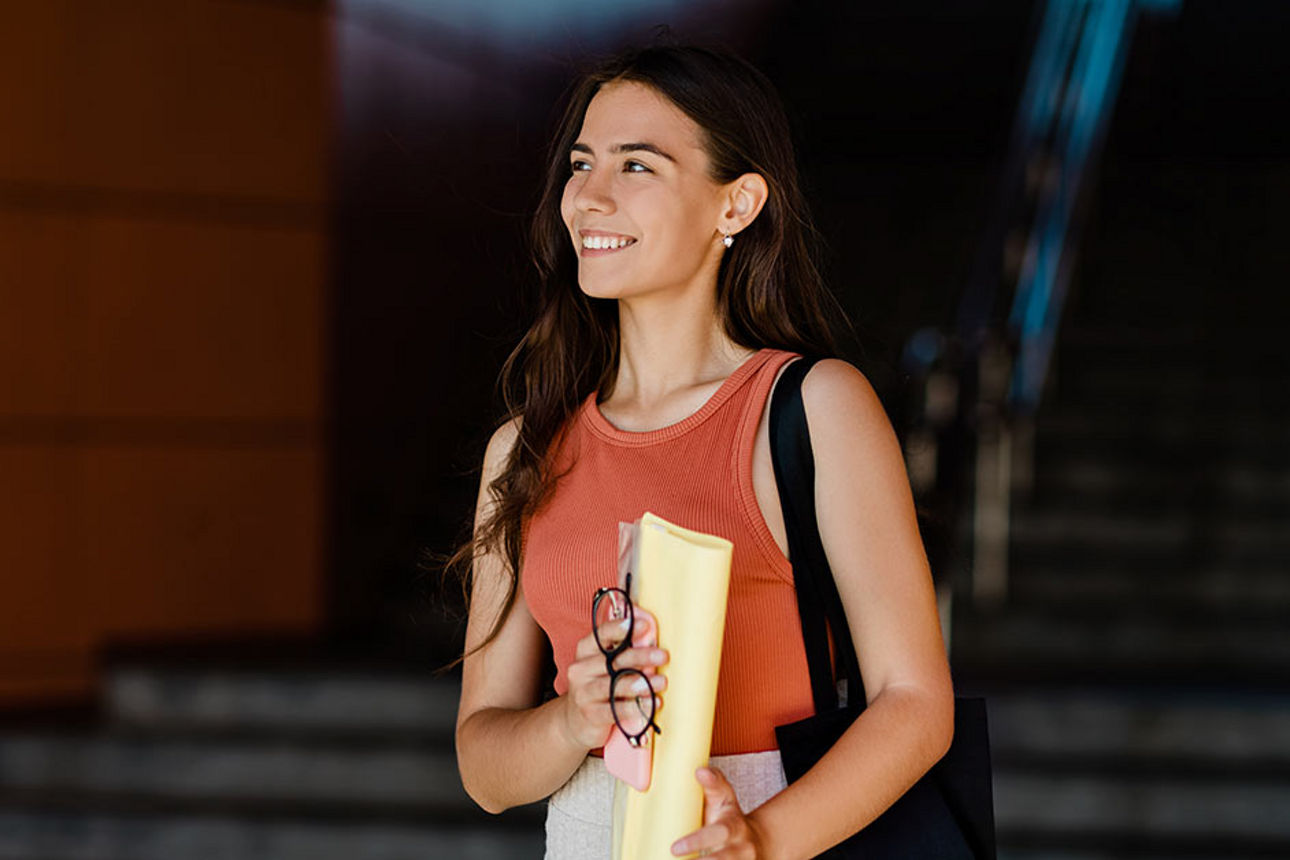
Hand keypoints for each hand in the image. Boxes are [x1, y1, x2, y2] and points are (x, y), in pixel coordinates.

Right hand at [560, 609, 666, 749]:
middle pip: (612, 660)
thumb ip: (624, 651)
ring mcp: (583, 692)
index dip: (621, 629)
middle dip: (640, 656)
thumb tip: (652, 638)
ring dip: (639, 682)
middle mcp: (581, 669)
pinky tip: (652, 703)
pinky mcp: (590, 715)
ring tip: (661, 682)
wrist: (574, 722)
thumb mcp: (606, 665)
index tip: (643, 625)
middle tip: (663, 656)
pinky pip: (615, 710)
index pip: (601, 635)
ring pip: (612, 684)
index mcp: (585, 651)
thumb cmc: (599, 686)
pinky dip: (636, 706)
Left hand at [671, 766, 768, 858]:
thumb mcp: (725, 800)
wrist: (759, 844)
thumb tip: (700, 770)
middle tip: (676, 858)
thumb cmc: (731, 822)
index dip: (697, 841)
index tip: (675, 849)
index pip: (719, 833)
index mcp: (735, 827)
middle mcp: (741, 849)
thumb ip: (713, 785)